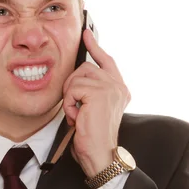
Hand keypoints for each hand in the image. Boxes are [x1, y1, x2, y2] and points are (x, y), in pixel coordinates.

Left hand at [62, 28, 130, 178]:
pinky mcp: (99, 93)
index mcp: (119, 89)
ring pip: (77, 77)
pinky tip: (77, 117)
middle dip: (72, 85)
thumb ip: (91, 92)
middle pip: (85, 67)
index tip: (85, 34)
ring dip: (69, 97)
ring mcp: (111, 87)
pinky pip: (73, 89)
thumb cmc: (94, 138)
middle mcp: (118, 86)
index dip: (94, 46)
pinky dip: (68, 104)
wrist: (101, 154)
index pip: (106, 60)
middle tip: (74, 106)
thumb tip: (77, 77)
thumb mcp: (93, 110)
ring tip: (77, 114)